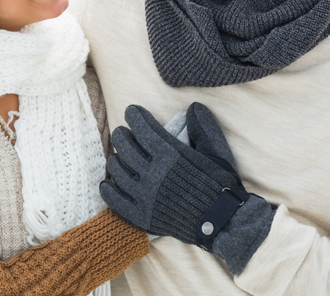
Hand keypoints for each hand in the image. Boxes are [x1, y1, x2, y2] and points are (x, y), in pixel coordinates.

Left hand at [100, 103, 274, 273]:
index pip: (143, 128)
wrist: (221, 223)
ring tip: (118, 156)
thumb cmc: (220, 185)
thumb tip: (193, 107)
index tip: (131, 111)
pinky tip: (107, 183)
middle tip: (122, 133)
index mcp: (170, 154)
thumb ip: (203, 127)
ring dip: (116, 159)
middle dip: (122, 135)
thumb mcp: (216, 152)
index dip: (134, 116)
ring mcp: (145, 196)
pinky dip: (109, 190)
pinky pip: (116, 200)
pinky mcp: (141, 216)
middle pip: (126, 146)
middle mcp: (153, 173)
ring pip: (118, 170)